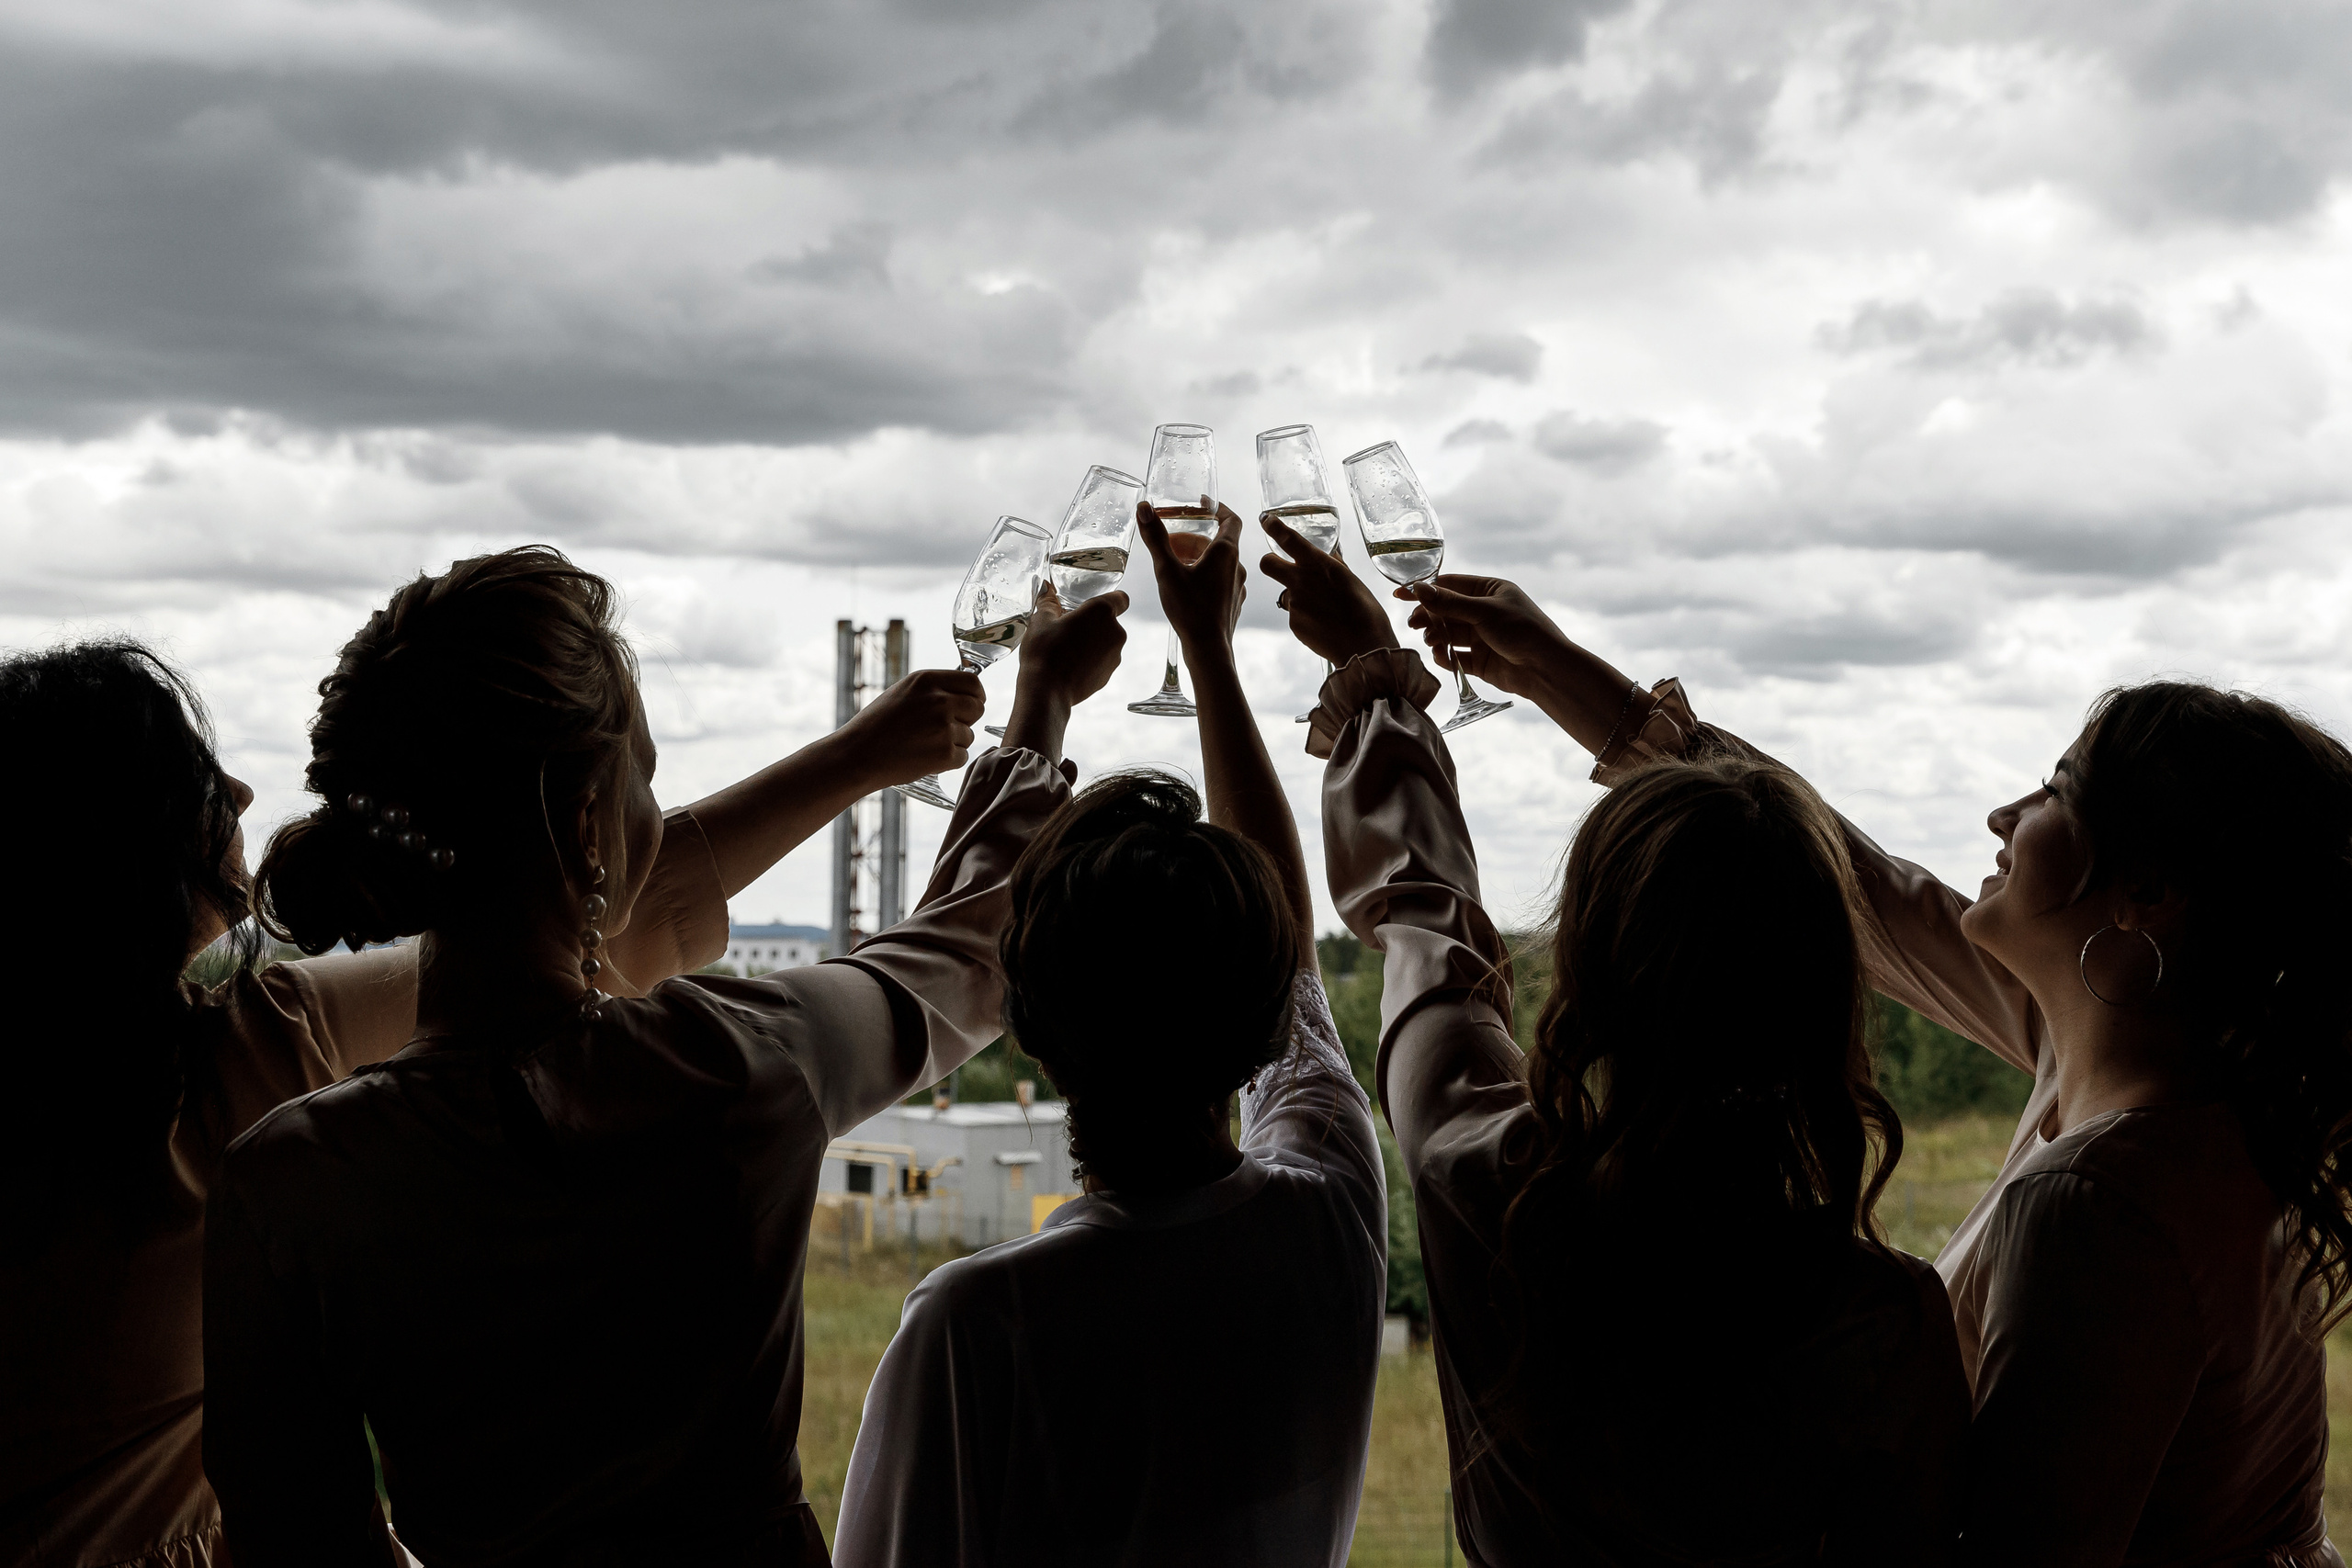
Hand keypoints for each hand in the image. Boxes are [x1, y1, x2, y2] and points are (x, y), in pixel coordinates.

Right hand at [835, 667, 984, 787]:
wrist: (857, 756)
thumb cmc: (876, 726)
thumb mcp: (903, 693)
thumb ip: (933, 690)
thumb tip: (965, 693)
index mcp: (927, 680)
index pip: (973, 682)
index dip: (975, 696)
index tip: (970, 705)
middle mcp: (939, 700)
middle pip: (978, 708)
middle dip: (966, 720)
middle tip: (944, 730)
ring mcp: (943, 727)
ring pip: (969, 736)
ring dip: (953, 743)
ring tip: (924, 745)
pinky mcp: (944, 753)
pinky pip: (962, 757)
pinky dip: (948, 762)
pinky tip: (924, 758)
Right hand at [1016, 581, 1128, 708]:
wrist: (1047, 691)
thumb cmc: (1045, 651)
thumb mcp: (1041, 620)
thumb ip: (1048, 601)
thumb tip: (1047, 588)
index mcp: (1102, 612)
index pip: (1120, 598)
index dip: (1108, 599)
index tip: (1090, 606)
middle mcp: (1116, 632)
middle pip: (1108, 621)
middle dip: (1090, 623)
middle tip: (1066, 629)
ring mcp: (1115, 656)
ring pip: (1105, 643)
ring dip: (1090, 643)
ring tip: (1065, 650)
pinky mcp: (1108, 675)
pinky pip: (1101, 661)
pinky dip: (1089, 661)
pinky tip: (1068, 666)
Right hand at [1135, 496, 1244, 668]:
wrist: (1209, 649)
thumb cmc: (1190, 609)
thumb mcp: (1167, 571)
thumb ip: (1156, 538)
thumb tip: (1144, 508)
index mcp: (1226, 552)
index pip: (1231, 519)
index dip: (1218, 508)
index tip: (1203, 504)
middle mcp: (1237, 567)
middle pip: (1219, 542)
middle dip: (1195, 538)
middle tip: (1172, 541)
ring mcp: (1237, 587)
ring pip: (1219, 563)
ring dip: (1199, 558)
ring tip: (1175, 564)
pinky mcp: (1232, 604)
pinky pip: (1220, 581)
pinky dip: (1205, 576)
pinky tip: (1186, 587)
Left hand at [1258, 510, 1397, 664]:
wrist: (1364, 646)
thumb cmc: (1366, 612)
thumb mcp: (1352, 580)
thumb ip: (1335, 566)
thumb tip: (1330, 555)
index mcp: (1318, 564)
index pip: (1287, 539)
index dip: (1274, 527)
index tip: (1267, 521)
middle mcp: (1301, 581)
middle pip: (1266, 564)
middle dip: (1271, 563)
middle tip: (1281, 567)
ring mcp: (1294, 603)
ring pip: (1285, 593)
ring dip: (1296, 597)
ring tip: (1321, 608)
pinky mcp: (1294, 624)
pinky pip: (1294, 615)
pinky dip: (1305, 617)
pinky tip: (1323, 624)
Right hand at [1398, 576, 1570, 700]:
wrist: (1546, 668)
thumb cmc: (1522, 630)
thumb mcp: (1483, 611)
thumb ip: (1448, 603)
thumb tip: (1417, 589)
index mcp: (1490, 590)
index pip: (1450, 585)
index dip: (1425, 589)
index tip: (1401, 594)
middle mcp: (1484, 612)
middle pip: (1446, 610)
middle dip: (1429, 616)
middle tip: (1413, 623)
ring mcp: (1482, 637)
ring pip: (1449, 634)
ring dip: (1436, 636)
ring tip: (1432, 640)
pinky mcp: (1480, 661)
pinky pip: (1456, 657)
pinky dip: (1446, 657)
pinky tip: (1441, 657)